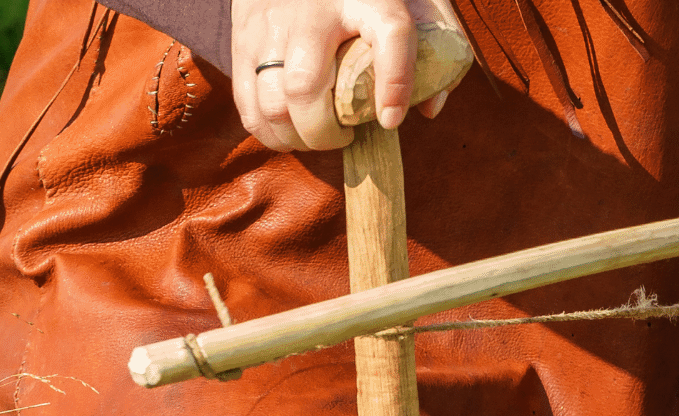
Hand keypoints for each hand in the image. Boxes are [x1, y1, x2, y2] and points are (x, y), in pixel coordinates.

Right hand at [231, 0, 459, 151]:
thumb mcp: (412, 2)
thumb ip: (434, 47)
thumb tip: (430, 109)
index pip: (391, 34)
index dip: (395, 83)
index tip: (392, 120)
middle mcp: (316, 6)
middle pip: (306, 85)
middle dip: (323, 132)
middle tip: (344, 138)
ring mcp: (273, 20)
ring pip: (271, 100)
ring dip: (294, 137)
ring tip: (316, 136)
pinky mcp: (244, 32)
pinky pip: (246, 99)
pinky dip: (267, 129)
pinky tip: (288, 132)